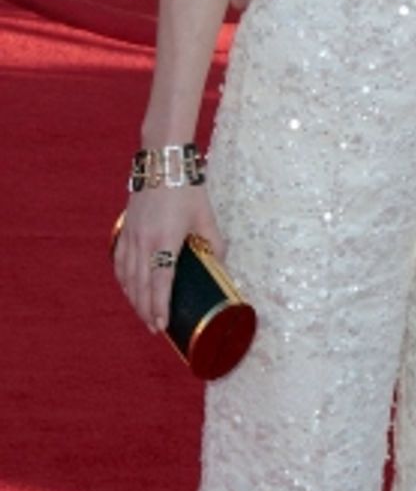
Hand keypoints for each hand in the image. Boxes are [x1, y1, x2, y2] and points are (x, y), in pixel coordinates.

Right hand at [114, 185, 223, 334]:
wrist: (162, 162)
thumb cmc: (187, 188)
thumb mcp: (206, 217)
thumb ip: (214, 244)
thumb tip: (221, 266)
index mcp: (165, 240)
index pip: (161, 282)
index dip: (159, 307)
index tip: (161, 326)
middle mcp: (144, 242)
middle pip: (141, 286)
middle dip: (146, 310)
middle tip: (153, 328)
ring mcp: (131, 236)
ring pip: (127, 277)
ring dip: (134, 298)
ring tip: (143, 314)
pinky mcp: (125, 229)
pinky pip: (119, 262)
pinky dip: (123, 280)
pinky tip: (128, 288)